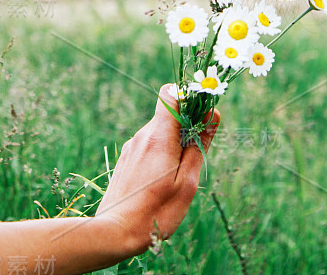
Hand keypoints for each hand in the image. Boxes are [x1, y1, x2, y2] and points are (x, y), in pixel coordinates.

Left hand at [96, 84, 219, 256]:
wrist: (114, 233)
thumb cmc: (157, 211)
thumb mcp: (187, 181)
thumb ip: (199, 145)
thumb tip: (212, 115)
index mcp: (159, 136)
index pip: (170, 93)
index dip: (188, 96)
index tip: (201, 115)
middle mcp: (142, 136)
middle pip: (169, 116)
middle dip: (186, 129)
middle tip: (192, 160)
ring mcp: (131, 148)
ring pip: (160, 134)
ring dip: (173, 147)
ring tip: (173, 180)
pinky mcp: (126, 160)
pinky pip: (149, 147)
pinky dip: (160, 157)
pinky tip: (158, 185)